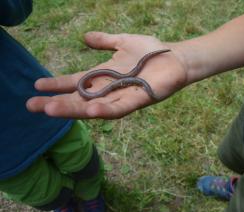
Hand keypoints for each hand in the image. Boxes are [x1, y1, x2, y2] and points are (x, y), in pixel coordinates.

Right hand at [26, 32, 186, 118]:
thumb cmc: (151, 51)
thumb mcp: (123, 41)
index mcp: (104, 76)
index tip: (37, 85)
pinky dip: (106, 110)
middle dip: (57, 103)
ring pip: (95, 107)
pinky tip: (91, 109)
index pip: (76, 82)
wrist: (176, 58)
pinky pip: (120, 108)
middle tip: (32, 106)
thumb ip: (105, 40)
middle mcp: (110, 89)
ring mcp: (123, 96)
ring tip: (51, 110)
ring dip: (74, 109)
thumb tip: (85, 36)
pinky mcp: (139, 100)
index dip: (57, 84)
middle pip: (79, 99)